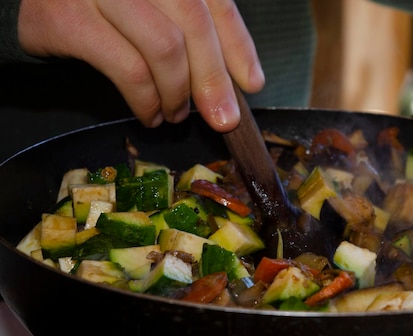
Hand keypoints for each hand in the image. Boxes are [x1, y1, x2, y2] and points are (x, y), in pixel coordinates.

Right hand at [17, 0, 264, 130]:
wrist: (30, 0)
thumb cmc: (108, 9)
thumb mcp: (156, 8)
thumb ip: (195, 32)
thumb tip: (243, 80)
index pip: (214, 2)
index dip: (239, 45)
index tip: (252, 83)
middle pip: (194, 22)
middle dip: (214, 78)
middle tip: (222, 117)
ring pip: (164, 47)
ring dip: (178, 93)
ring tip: (177, 114)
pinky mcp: (70, 17)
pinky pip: (128, 69)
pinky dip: (147, 101)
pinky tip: (151, 114)